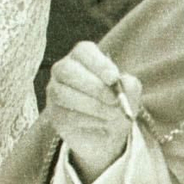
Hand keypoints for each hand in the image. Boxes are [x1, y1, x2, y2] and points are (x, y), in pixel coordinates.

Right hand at [44, 41, 141, 183]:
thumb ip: (129, 85)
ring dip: (93, 106)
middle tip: (113, 99)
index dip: (98, 64)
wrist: (107, 132)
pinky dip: (89, 121)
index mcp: (83, 57)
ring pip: (64, 94)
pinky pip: (66, 115)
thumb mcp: (129, 93)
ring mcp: (55, 91)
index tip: (114, 78)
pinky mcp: (54, 114)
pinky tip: (102, 123)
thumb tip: (122, 84)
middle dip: (93, 86)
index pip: (83, 51)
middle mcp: (64, 70)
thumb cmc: (116, 103)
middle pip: (67, 70)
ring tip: (112, 114)